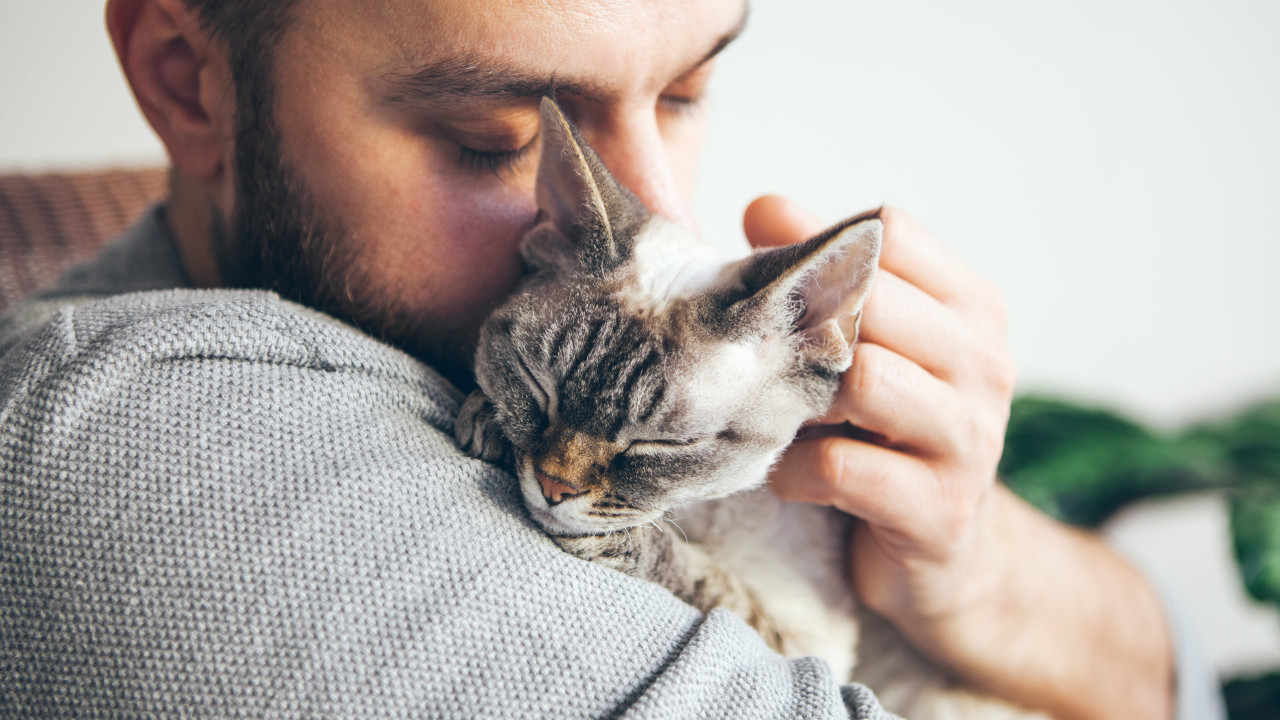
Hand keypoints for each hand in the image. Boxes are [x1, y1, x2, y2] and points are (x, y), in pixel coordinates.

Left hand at [746, 197, 1014, 625]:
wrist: (950, 559)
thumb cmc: (890, 436)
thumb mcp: (869, 347)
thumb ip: (825, 275)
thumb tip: (764, 207)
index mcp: (972, 309)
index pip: (891, 231)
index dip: (820, 247)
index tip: (777, 284)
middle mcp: (985, 364)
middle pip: (873, 299)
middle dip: (804, 323)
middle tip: (762, 356)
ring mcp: (971, 440)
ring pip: (863, 380)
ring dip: (798, 399)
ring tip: (779, 418)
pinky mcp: (940, 511)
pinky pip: (842, 467)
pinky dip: (795, 469)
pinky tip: (789, 476)